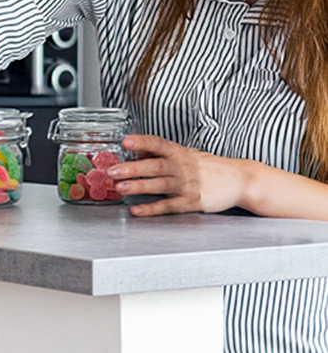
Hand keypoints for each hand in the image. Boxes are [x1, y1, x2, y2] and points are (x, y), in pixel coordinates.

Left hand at [106, 135, 248, 216]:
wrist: (241, 180)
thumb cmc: (210, 167)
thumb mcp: (188, 155)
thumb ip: (163, 154)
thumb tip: (137, 150)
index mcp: (181, 153)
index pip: (159, 144)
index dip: (142, 142)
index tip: (126, 141)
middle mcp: (183, 167)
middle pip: (155, 166)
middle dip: (132, 168)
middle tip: (112, 171)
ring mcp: (188, 185)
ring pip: (159, 185)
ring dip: (138, 187)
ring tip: (120, 188)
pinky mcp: (193, 202)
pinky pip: (168, 206)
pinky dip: (151, 209)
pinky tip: (137, 210)